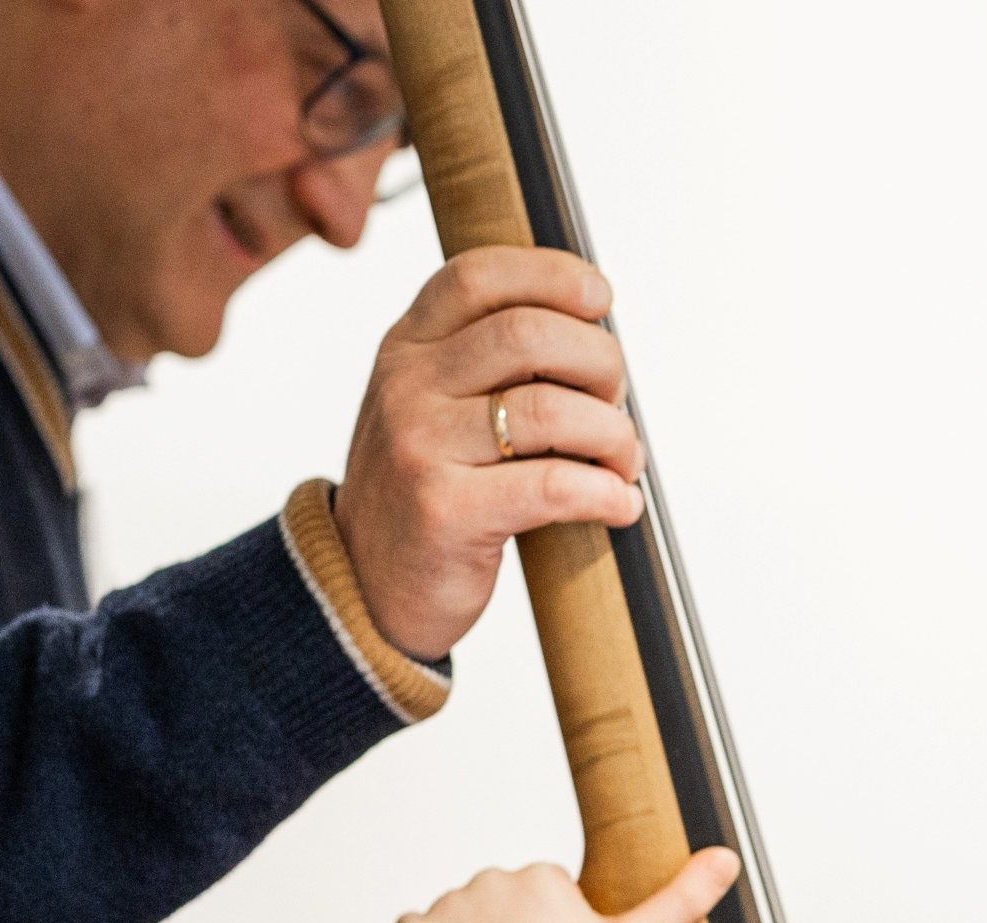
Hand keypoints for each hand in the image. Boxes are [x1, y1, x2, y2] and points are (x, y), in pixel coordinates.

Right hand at [334, 247, 649, 659]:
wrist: (364, 583)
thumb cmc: (430, 488)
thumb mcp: (437, 405)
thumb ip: (490, 361)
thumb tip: (597, 339)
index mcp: (408, 346)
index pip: (478, 275)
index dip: (553, 275)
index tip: (601, 300)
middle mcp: (405, 385)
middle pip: (528, 334)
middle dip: (601, 364)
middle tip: (614, 405)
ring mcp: (418, 446)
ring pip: (549, 409)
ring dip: (613, 435)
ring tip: (622, 463)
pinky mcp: (444, 511)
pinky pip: (552, 485)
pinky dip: (605, 493)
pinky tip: (619, 504)